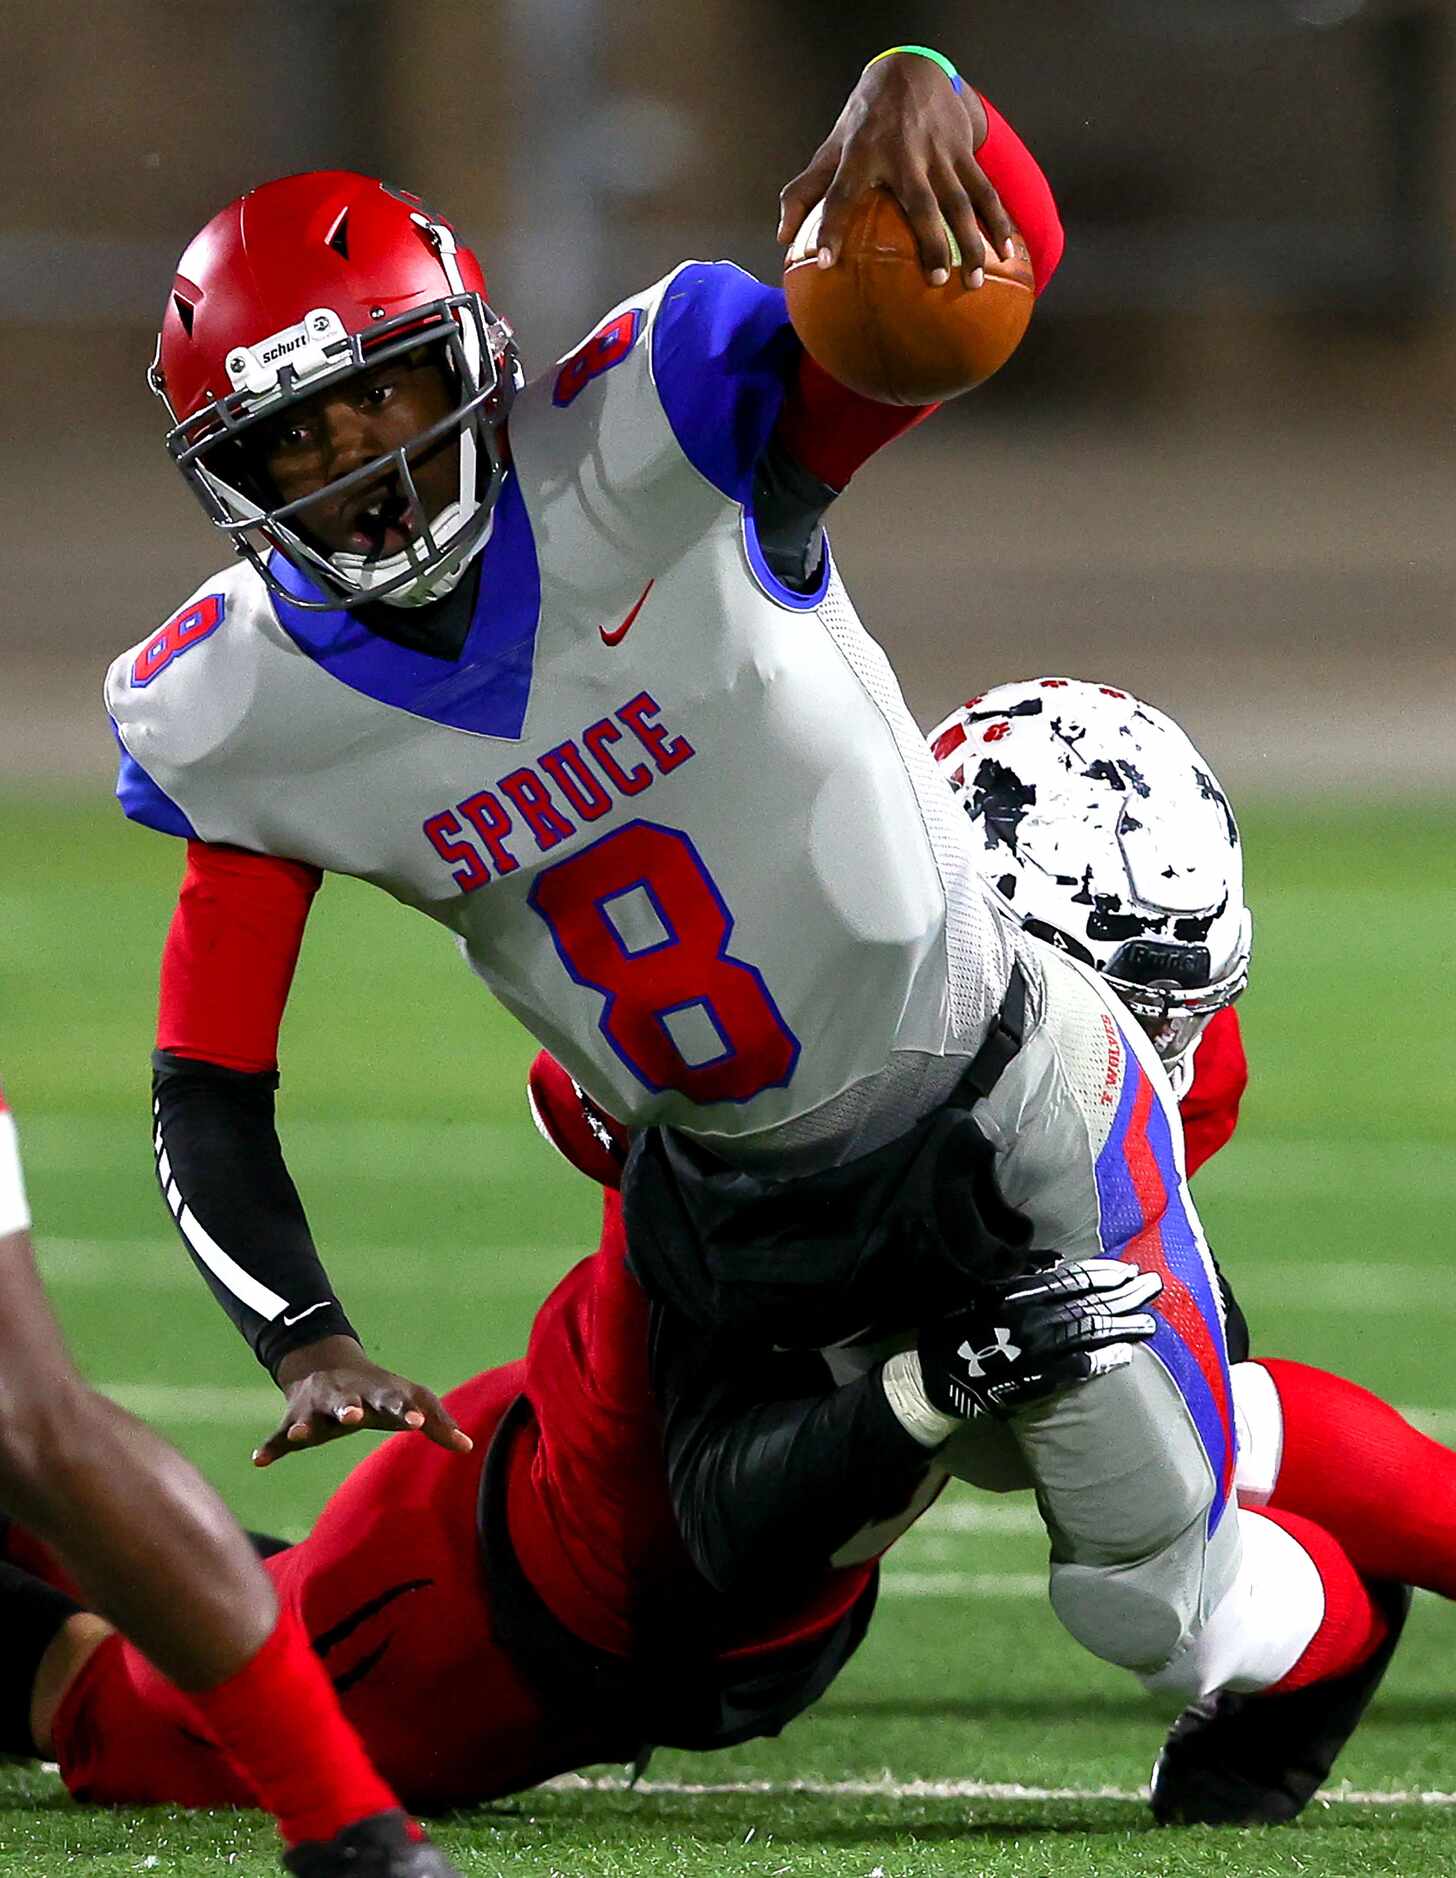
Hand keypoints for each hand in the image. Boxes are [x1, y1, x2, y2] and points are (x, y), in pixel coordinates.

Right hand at [253, 1335, 473, 1465]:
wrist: (328, 1362)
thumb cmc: (379, 1392)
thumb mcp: (408, 1402)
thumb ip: (437, 1424)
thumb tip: (469, 1447)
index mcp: (378, 1395)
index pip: (395, 1403)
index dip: (405, 1413)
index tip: (415, 1424)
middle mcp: (347, 1398)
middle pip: (349, 1404)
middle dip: (350, 1409)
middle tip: (354, 1416)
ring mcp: (318, 1408)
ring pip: (311, 1416)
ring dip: (305, 1424)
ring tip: (299, 1433)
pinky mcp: (294, 1420)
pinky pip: (279, 1435)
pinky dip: (270, 1447)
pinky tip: (259, 1460)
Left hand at [778, 51, 1013, 288]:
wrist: (911, 71)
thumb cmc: (864, 122)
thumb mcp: (832, 147)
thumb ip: (804, 190)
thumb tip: (782, 238)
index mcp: (862, 153)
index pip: (841, 194)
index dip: (832, 227)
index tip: (826, 262)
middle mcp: (903, 154)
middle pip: (920, 204)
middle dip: (930, 242)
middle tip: (935, 281)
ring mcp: (939, 153)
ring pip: (961, 201)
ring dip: (971, 241)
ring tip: (974, 279)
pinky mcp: (963, 151)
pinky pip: (985, 190)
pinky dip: (999, 221)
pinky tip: (1009, 252)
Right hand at [917, 1259, 1163, 1420]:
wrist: (933, 1381)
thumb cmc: (956, 1332)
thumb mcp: (980, 1293)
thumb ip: (1017, 1277)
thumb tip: (1053, 1259)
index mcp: (1016, 1294)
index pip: (1071, 1279)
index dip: (1104, 1273)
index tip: (1129, 1270)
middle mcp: (1028, 1320)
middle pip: (1089, 1304)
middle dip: (1126, 1296)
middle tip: (1155, 1288)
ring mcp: (1033, 1353)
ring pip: (1089, 1335)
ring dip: (1123, 1327)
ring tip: (1150, 1323)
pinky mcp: (1035, 1383)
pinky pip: (1078, 1370)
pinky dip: (1103, 1361)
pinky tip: (1125, 1355)